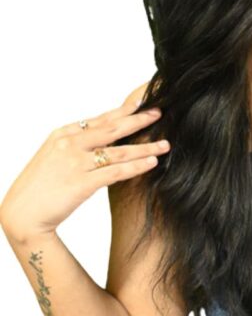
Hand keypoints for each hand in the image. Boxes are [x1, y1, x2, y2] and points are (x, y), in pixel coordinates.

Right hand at [0, 83, 170, 241]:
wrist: (22, 214)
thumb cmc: (40, 186)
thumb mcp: (55, 156)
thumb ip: (78, 144)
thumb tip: (104, 137)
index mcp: (64, 134)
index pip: (101, 119)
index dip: (125, 109)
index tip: (144, 100)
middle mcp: (70, 144)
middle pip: (113, 128)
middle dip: (139, 119)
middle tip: (160, 112)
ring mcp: (75, 162)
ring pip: (119, 151)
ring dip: (145, 147)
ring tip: (165, 144)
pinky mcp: (81, 182)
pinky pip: (116, 172)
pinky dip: (136, 166)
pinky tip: (152, 163)